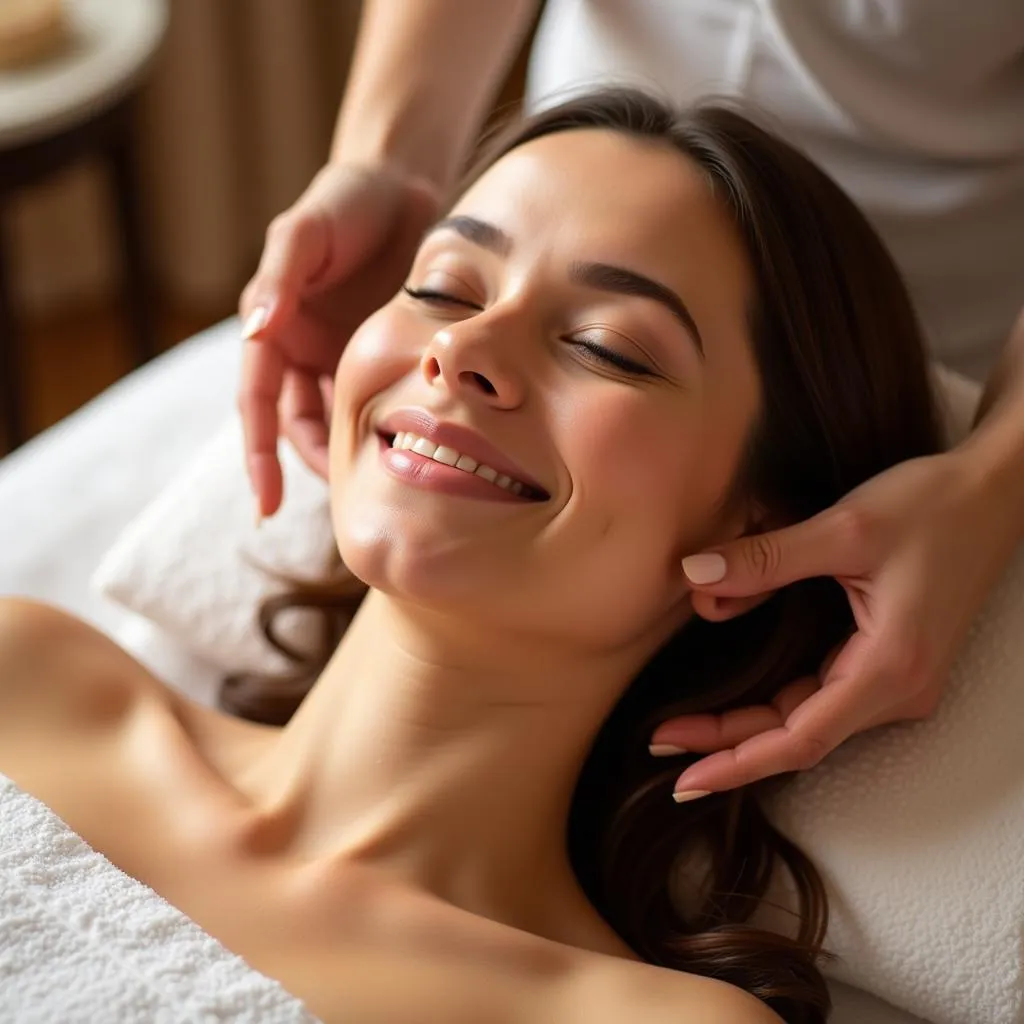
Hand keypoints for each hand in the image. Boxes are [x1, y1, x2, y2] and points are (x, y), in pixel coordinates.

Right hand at [238, 163, 441, 517]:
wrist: (401, 183)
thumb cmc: (346, 201)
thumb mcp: (306, 231)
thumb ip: (279, 279)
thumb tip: (255, 331)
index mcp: (273, 328)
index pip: (257, 402)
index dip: (258, 453)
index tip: (266, 502)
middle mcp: (303, 350)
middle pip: (298, 425)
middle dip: (315, 465)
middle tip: (350, 501)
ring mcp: (344, 354)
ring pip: (341, 420)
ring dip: (354, 453)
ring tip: (382, 485)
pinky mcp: (385, 353)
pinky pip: (383, 401)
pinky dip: (390, 425)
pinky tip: (414, 448)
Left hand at [653, 449, 1018, 800]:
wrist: (995, 493)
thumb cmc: (932, 506)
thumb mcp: (842, 528)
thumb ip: (765, 558)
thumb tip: (694, 576)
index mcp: (889, 666)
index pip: (800, 739)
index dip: (737, 760)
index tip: (685, 776)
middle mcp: (900, 689)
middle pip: (799, 737)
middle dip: (729, 745)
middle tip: (662, 742)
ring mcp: (900, 681)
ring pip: (809, 721)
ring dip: (749, 728)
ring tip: (685, 728)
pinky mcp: (892, 664)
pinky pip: (825, 698)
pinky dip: (776, 705)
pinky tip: (737, 705)